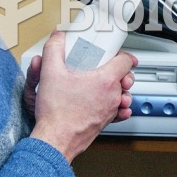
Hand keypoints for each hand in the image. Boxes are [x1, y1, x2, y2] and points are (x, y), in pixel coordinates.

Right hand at [28, 31, 136, 161]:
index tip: (117, 53)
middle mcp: (112, 96)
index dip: (122, 54)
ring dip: (119, 89)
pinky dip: (118, 107)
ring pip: (124, 94)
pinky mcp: (106, 122)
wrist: (55, 139)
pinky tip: (110, 103)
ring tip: (107, 85)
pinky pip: (120, 112)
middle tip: (107, 68)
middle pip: (126, 77)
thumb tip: (57, 38)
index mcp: (104, 80)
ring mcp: (111, 110)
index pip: (126, 61)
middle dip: (120, 71)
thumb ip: (54, 50)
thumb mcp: (50, 73)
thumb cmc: (56, 112)